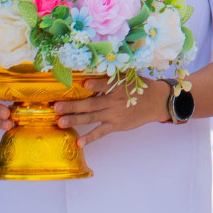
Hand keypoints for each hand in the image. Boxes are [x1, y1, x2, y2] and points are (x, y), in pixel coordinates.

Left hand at [55, 78, 173, 144]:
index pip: (104, 85)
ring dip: (75, 120)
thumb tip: (92, 70)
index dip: (94, 84)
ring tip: (60, 122)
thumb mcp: (128, 77)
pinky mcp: (116, 125)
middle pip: (90, 104)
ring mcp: (114, 115)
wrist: (156, 102)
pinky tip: (79, 142)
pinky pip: (101, 132)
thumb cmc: (139, 87)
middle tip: (56, 107)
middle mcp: (114, 101)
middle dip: (72, 106)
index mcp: (117, 87)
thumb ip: (111, 76)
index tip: (82, 83)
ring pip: (91, 118)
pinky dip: (90, 137)